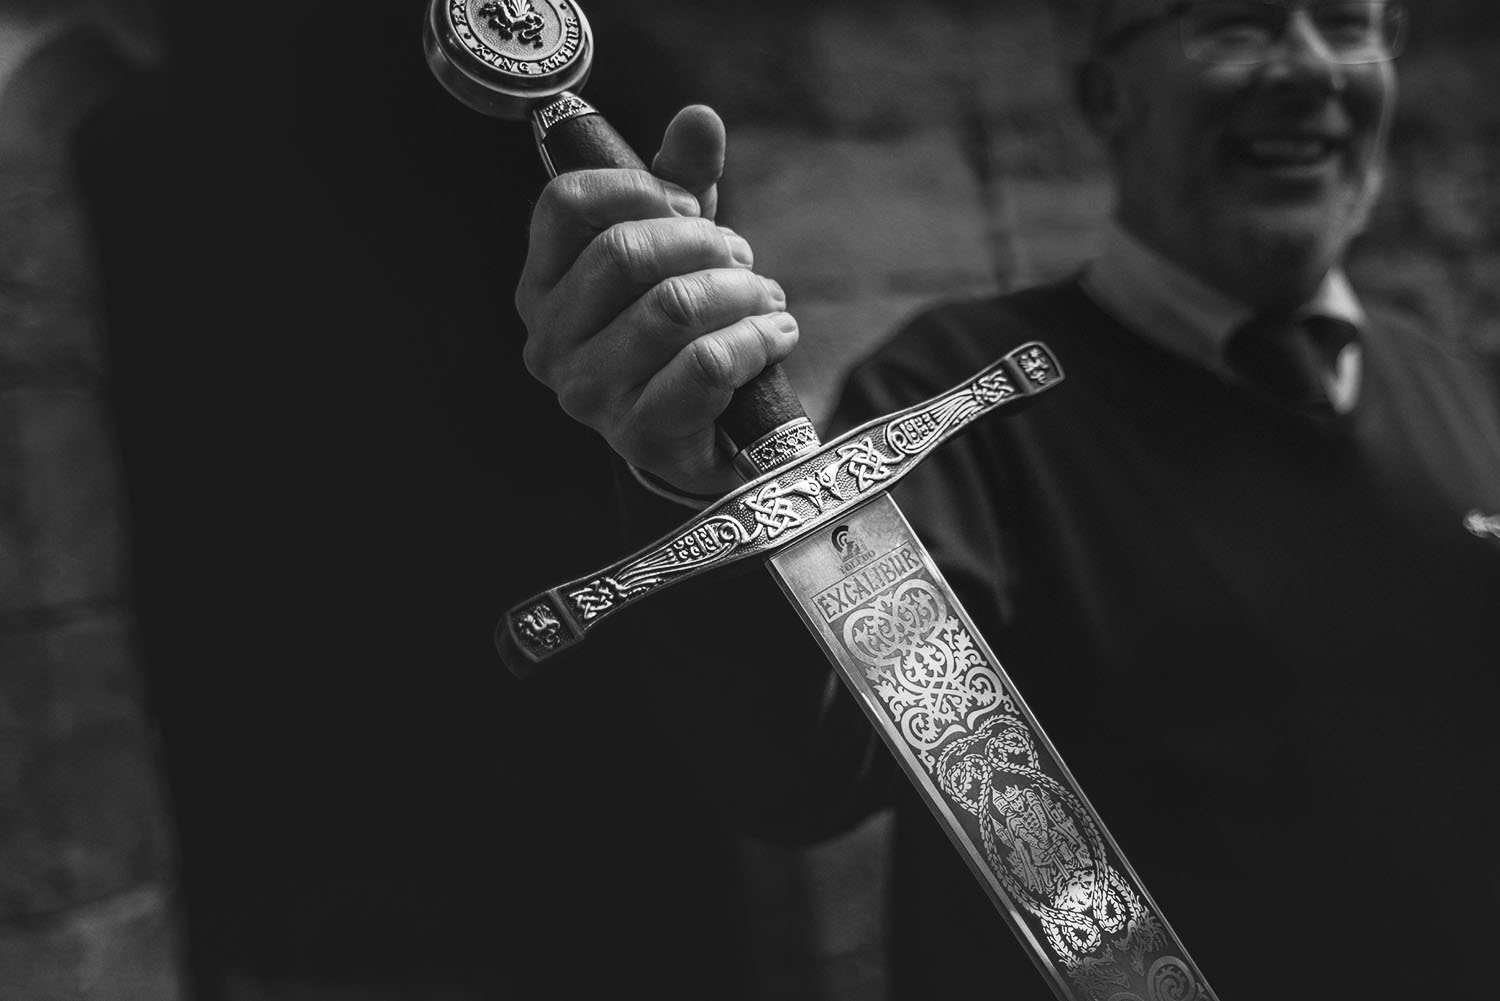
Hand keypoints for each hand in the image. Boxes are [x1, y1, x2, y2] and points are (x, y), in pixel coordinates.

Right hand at [514, 105, 797, 496]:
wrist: (707, 439)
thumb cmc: (682, 332)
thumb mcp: (679, 249)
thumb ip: (683, 182)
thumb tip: (699, 117)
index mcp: (542, 286)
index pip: (568, 204)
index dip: (640, 187)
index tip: (690, 205)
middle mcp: (549, 341)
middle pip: (626, 251)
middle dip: (705, 243)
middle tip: (742, 257)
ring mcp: (588, 394)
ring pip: (673, 307)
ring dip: (740, 292)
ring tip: (767, 297)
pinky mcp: (638, 436)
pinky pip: (707, 364)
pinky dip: (756, 339)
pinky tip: (776, 335)